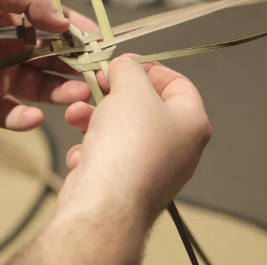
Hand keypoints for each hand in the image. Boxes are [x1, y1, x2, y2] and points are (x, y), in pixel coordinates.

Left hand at [0, 0, 98, 130]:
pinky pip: (6, 115)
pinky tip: (35, 117)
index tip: (100, 42)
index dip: (76, 32)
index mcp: (6, 16)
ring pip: (35, 88)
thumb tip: (64, 21)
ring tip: (78, 96)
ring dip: (58, 92)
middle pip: (49, 59)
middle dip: (74, 67)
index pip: (51, 25)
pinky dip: (22, 119)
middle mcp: (3, 48)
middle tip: (95, 76)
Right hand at [57, 56, 211, 221]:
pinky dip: (91, 152)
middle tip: (94, 83)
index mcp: (191, 124)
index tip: (122, 63)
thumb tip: (122, 67)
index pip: (179, 84)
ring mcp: (152, 171)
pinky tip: (81, 155)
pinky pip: (108, 158)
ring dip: (93, 119)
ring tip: (75, 115)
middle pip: (144, 107)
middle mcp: (178, 149)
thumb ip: (128, 70)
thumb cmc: (128, 142)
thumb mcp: (130, 88)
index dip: (150, 68)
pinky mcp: (125, 187)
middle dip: (113, 94)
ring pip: (120, 132)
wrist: (105, 203)